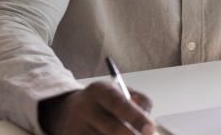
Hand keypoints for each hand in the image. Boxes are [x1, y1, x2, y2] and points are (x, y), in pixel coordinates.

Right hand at [39, 81, 155, 134]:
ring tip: (128, 133)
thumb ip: (140, 101)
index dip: (137, 117)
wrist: (70, 112)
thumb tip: (147, 117)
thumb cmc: (104, 103)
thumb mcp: (121, 92)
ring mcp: (76, 127)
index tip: (150, 129)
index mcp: (99, 90)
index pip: (119, 104)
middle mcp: (84, 108)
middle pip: (113, 129)